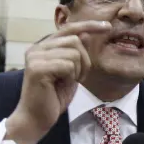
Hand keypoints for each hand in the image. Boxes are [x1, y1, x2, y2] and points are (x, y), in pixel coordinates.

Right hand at [6, 21, 110, 143]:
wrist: (36, 118)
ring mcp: (35, 57)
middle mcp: (37, 48)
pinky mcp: (37, 68)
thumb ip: (76, 53)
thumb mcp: (71, 72)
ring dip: (78, 69)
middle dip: (85, 60)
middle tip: (78, 77)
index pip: (69, 29)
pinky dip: (72, 75)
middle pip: (75, 40)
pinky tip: (63, 84)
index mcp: (44, 47)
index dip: (89, 25)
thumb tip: (87, 33)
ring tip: (69, 81)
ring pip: (73, 52)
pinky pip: (68, 65)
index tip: (107, 27)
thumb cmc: (53, 97)